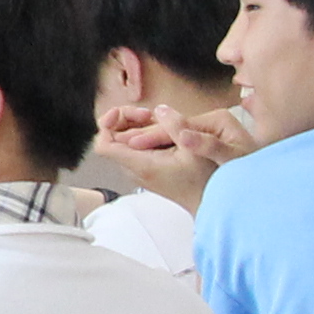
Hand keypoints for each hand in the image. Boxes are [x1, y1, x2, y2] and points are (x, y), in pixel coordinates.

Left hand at [99, 93, 252, 207]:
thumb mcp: (194, 150)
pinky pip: (136, 148)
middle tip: (149, 113)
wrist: (210, 203)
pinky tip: (163, 129)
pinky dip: (144, 134)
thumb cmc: (205, 182)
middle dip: (126, 119)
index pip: (103, 146)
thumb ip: (175, 127)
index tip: (121, 112)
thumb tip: (160, 109)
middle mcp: (134, 170)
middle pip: (112, 139)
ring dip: (136, 125)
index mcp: (141, 165)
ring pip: (124, 142)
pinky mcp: (147, 170)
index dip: (106, 124)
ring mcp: (139, 171)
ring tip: (158, 120)